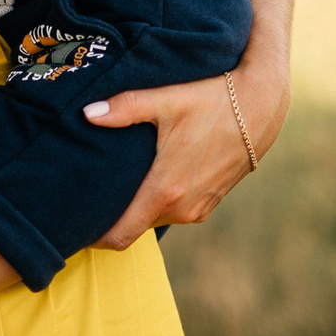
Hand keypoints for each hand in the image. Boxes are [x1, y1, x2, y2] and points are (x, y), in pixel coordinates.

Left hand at [81, 48, 290, 245]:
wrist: (260, 106)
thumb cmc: (212, 100)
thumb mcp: (164, 99)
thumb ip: (123, 109)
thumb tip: (86, 113)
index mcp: (165, 189)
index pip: (121, 234)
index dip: (96, 235)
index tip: (75, 224)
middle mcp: (182, 207)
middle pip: (135, 227)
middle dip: (113, 216)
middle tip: (90, 196)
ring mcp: (199, 208)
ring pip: (156, 217)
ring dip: (139, 207)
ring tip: (117, 184)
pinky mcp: (210, 202)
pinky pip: (175, 210)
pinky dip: (160, 201)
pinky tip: (150, 178)